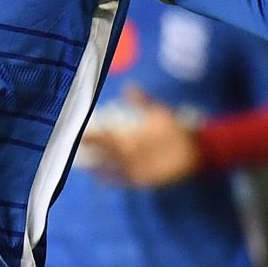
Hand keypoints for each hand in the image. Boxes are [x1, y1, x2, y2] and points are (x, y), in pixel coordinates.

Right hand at [79, 88, 201, 187]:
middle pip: (104, 149)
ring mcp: (132, 164)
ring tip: (81, 164)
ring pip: (109, 164)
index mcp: (129, 136)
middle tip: (74, 145)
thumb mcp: (158, 114)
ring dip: (96, 164)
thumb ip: (142, 102)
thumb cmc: (175, 131)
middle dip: (91, 147)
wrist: (193, 150)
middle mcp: (127, 151)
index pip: (106, 134)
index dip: (93, 133)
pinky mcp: (140, 178)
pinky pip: (121, 180)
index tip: (78, 130)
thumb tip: (128, 86)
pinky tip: (99, 179)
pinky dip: (110, 180)